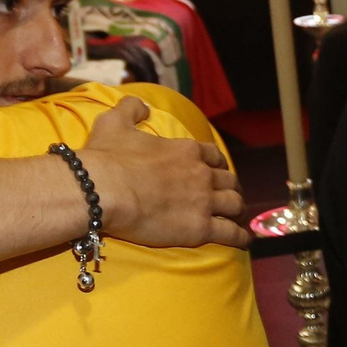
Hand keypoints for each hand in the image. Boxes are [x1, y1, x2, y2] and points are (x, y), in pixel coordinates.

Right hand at [81, 97, 251, 248]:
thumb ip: (130, 109)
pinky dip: (240, 237)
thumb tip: (141, 106)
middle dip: (230, 188)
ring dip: (237, 210)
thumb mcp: (114, 123)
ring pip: (235, 204)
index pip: (214, 156)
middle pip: (229, 180)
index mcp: (187, 150)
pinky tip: (243, 241)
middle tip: (227, 196)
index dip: (217, 165)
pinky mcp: (200, 228)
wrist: (103, 190)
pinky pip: (231, 233)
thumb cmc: (108, 158)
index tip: (216, 172)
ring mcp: (203, 201)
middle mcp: (201, 173)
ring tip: (236, 218)